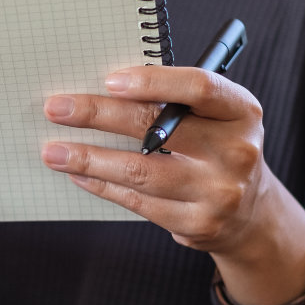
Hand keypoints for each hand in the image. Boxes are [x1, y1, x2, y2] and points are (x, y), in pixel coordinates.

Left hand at [41, 66, 304, 304]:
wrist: (250, 213)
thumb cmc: (219, 149)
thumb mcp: (215, 117)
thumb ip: (174, 102)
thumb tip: (104, 89)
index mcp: (241, 112)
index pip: (199, 88)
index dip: (153, 82)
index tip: (110, 80)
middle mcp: (236, 151)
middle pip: (157, 128)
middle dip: (98, 115)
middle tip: (57, 108)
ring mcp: (218, 192)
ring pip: (140, 171)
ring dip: (89, 158)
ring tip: (53, 150)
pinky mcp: (198, 223)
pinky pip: (138, 201)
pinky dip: (102, 185)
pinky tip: (79, 173)